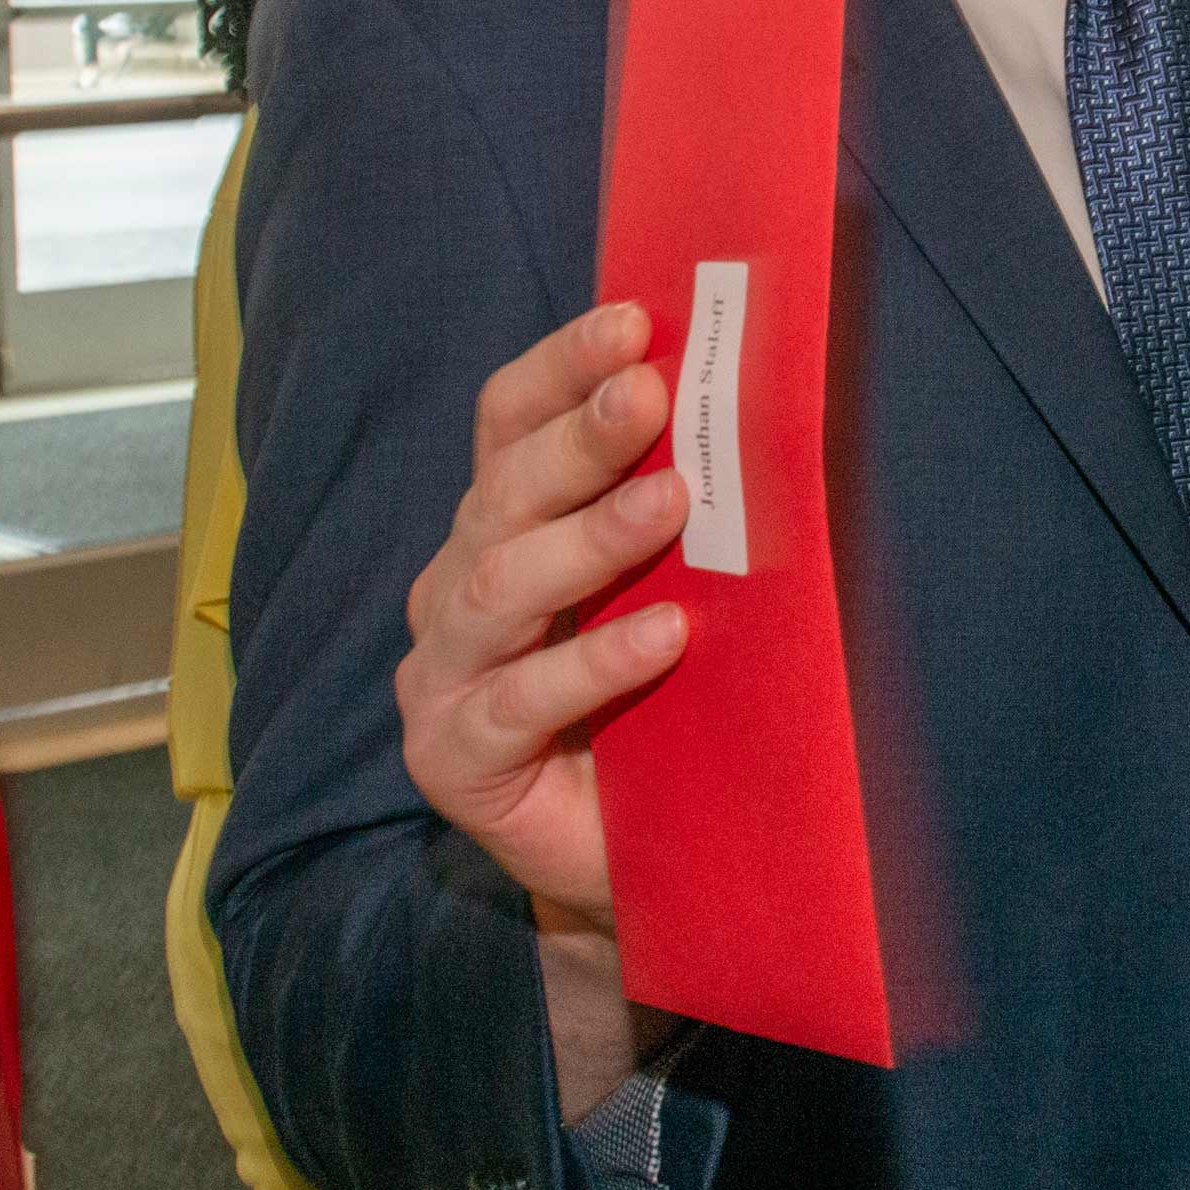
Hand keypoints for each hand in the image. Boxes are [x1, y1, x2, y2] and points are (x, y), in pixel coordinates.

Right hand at [397, 302, 690, 923]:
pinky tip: (663, 638)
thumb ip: (674, 518)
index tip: (633, 319)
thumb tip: (749, 409)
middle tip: (653, 394)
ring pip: (497, 585)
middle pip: (501, 491)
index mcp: (495, 528)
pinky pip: (517, 702)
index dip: (561, 367)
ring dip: (588, 539)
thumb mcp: (666, 594)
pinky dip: (592, 665)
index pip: (504, 424)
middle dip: (578, 438)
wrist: (636, 869)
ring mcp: (440, 674)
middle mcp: (454, 588)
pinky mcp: (451, 759)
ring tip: (672, 504)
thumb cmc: (658, 715)